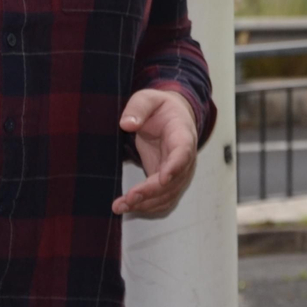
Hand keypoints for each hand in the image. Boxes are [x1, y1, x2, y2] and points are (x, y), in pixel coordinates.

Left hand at [112, 88, 198, 217]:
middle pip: (174, 180)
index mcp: (182, 134)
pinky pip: (162, 200)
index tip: (162, 178)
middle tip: (129, 197)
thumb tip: (127, 124)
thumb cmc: (160, 108)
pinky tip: (127, 208)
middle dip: (152, 191)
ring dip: (146, 204)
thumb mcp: (148, 99)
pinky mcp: (168, 183)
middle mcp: (185, 158)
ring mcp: (179, 173)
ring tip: (120, 206)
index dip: (175, 167)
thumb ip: (138, 108)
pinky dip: (147, 207)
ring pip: (168, 195)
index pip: (183, 152)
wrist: (172, 118)